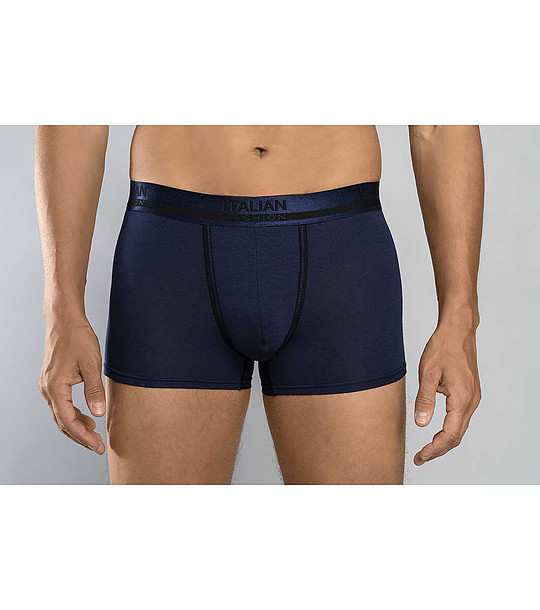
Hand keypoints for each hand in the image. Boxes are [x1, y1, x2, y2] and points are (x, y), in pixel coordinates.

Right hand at [39, 319, 105, 453]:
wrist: (64, 320)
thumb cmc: (78, 338)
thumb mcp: (92, 364)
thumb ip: (94, 390)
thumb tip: (98, 414)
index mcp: (55, 387)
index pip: (68, 421)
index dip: (83, 437)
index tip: (98, 446)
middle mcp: (47, 389)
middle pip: (62, 422)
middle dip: (80, 436)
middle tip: (98, 446)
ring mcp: (48, 385)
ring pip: (61, 415)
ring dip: (77, 426)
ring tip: (95, 434)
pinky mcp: (52, 381)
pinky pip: (61, 404)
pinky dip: (73, 414)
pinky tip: (87, 416)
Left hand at [414, 323, 480, 465]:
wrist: (458, 331)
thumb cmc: (442, 348)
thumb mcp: (427, 373)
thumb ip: (424, 400)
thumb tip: (421, 424)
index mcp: (462, 399)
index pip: (449, 435)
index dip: (434, 449)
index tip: (420, 456)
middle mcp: (471, 401)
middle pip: (457, 436)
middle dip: (438, 450)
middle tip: (420, 457)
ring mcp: (473, 398)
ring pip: (460, 429)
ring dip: (445, 441)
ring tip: (427, 449)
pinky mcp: (470, 393)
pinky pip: (461, 419)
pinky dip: (450, 430)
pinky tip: (438, 431)